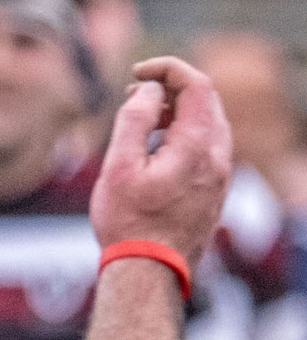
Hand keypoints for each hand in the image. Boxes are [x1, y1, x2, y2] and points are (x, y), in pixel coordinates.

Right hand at [90, 56, 231, 264]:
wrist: (151, 270)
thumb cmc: (128, 221)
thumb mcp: (119, 166)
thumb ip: (134, 120)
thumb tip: (147, 90)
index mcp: (198, 145)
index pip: (196, 84)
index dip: (167, 68)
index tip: (136, 73)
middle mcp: (219, 156)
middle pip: (205, 100)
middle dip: (169, 87)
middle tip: (132, 95)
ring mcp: (221, 174)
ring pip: (208, 122)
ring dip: (175, 111)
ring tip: (140, 121)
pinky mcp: (215, 188)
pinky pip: (207, 145)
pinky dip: (183, 133)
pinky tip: (155, 149)